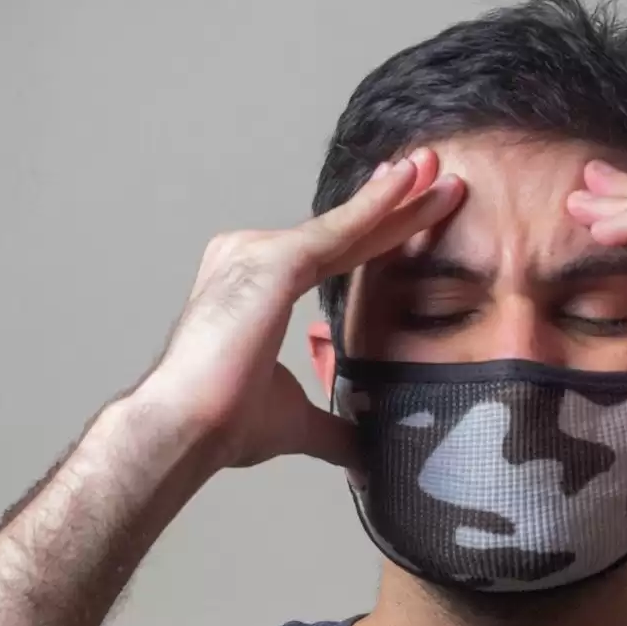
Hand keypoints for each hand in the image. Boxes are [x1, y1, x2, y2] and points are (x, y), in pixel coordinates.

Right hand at [141, 149, 464, 469]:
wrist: (187, 430)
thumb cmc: (222, 423)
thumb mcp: (295, 421)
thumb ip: (332, 429)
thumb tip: (362, 454)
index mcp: (254, 288)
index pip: (332, 256)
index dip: (375, 234)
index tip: (412, 210)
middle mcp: (250, 258)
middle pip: (341, 233)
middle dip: (395, 205)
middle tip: (439, 172)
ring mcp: (256, 253)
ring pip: (345, 227)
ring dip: (396, 199)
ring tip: (440, 170)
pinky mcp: (271, 261)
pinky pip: (337, 230)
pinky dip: (376, 206)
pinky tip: (409, 184)